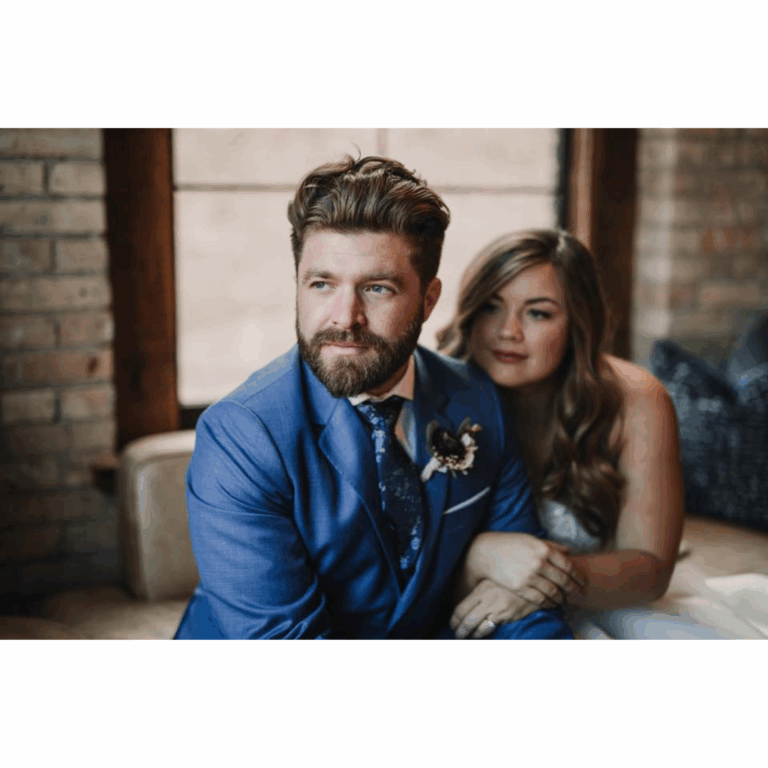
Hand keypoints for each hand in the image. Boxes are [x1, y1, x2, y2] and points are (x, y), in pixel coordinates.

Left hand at [450, 579, 537, 638]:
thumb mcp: (495, 585)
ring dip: (469, 634)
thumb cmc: (513, 587)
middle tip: (457, 635)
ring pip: (475, 626)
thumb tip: (469, 610)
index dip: (454, 620)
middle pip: (466, 619)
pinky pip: (489, 628)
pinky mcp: (506, 615)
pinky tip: (479, 636)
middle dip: (459, 630)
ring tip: (466, 638)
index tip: (453, 625)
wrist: (536, 586)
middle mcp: (486, 598)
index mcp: (481, 589)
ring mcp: (496, 607)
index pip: (461, 608)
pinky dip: (481, 634)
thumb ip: (482, 596)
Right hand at [466, 532, 586, 607]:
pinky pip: (539, 599)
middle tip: (578, 593)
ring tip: (564, 600)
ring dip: (561, 598)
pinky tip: (551, 603)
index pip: (568, 565)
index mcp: (544, 549)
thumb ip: (551, 545)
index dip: (577, 575)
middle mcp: (539, 563)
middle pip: (563, 580)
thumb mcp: (531, 539)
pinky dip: (548, 603)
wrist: (487, 552)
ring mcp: (529, 576)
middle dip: (573, 588)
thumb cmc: (510, 543)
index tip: (582, 580)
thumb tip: (569, 551)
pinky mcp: (520, 587)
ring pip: (553, 592)